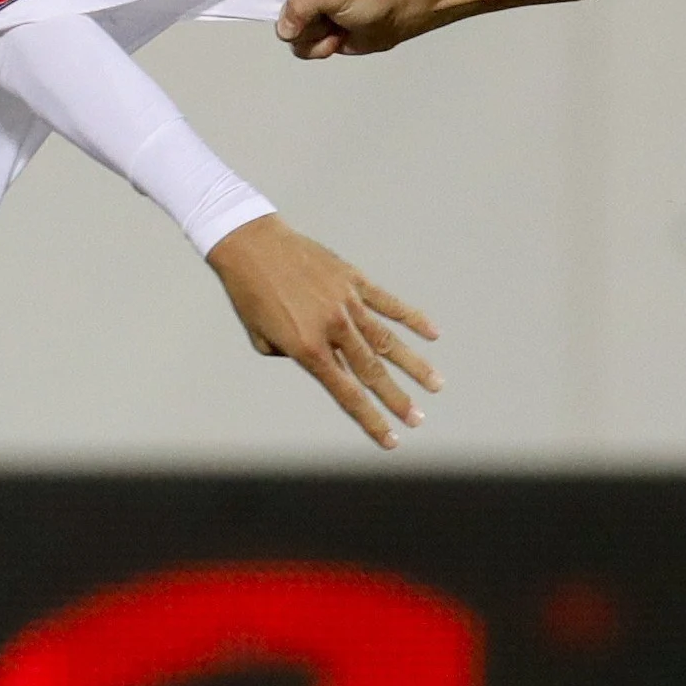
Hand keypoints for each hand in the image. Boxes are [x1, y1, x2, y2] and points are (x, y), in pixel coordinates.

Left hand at [205, 214, 442, 447]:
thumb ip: (295, 356)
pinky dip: (412, 318)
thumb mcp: (262, 338)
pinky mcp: (352, 280)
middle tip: (418, 419)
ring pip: (388, 340)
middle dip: (397, 399)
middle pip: (373, 372)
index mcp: (308, 349)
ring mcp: (346, 303)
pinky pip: (388, 302)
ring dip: (414, 365)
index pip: (347, 394)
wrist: (250, 244)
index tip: (392, 440)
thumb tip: (324, 358)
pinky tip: (433, 334)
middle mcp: (333, 328)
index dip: (371, 420)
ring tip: (436, 385)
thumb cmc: (249, 294)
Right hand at [276, 0, 441, 60]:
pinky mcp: (310, 29)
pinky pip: (298, 46)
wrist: (395, 18)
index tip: (289, 2)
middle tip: (325, 14)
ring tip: (335, 24)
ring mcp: (303, 8)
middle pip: (275, 8)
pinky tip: (337, 37)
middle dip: (302, 20)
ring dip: (314, 35)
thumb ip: (301, 5)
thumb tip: (284, 28)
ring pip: (287, 32)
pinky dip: (319, 47)